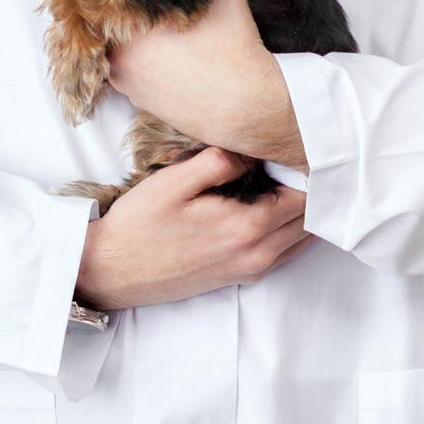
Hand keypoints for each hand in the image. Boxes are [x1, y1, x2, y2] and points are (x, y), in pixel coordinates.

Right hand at [74, 147, 313, 309]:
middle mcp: (257, 253)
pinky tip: (267, 208)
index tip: (286, 147)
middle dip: (308, 189)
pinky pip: (283, 252)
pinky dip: (288, 230)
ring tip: (282, 180)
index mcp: (246, 227)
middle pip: (309, 219)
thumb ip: (218, 162)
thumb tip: (252, 151)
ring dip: (300, 211)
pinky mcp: (239, 276)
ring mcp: (250, 268)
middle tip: (288, 160)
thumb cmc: (139, 225)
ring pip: (301, 238)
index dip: (302, 168)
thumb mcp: (173, 182)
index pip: (303, 195)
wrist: (114, 269)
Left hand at [107, 0, 306, 169]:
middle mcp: (119, 52)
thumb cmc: (236, 50)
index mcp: (134, 24)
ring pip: (109, 44)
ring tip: (142, 18)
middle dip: (114, 5)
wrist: (246, 108)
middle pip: (102, 19)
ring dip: (119, 31)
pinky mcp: (132, 97)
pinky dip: (129, 56)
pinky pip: (118, 68)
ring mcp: (123, 78)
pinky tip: (150, 47)